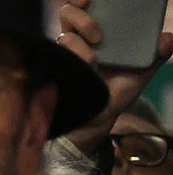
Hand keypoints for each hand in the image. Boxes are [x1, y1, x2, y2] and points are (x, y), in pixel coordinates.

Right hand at [57, 1, 172, 151]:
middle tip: (96, 31)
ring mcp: (65, 54)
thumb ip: (155, 54)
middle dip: (80, 14)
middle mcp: (77, 39)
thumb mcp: (141, 73)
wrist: (98, 120)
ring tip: (94, 58)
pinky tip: (88, 68)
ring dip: (81, 40)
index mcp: (95, 33)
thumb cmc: (116, 93)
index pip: (84, 7)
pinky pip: (62, 53)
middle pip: (67, 12)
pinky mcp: (56, 67)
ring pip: (65, 34)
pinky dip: (78, 56)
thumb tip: (170, 38)